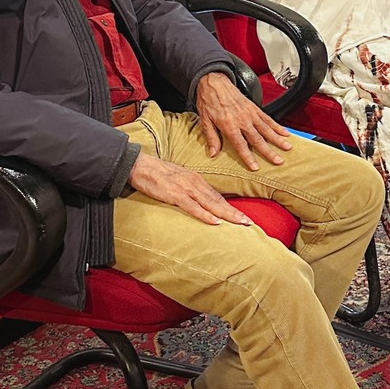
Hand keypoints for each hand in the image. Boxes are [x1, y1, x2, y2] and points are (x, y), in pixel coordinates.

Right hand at [128, 150, 253, 226]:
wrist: (139, 165)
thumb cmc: (157, 174)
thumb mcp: (178, 180)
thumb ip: (189, 190)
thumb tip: (199, 202)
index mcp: (196, 181)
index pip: (218, 197)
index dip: (232, 208)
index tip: (243, 218)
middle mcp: (195, 184)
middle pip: (219, 201)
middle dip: (235, 213)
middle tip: (249, 223)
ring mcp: (186, 189)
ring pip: (211, 204)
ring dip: (227, 214)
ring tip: (240, 223)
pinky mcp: (175, 194)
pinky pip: (193, 207)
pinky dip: (205, 215)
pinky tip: (216, 222)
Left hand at [194, 71, 291, 169]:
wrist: (214, 82)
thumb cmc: (209, 101)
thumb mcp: (205, 121)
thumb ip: (211, 138)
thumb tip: (213, 154)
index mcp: (229, 125)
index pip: (241, 145)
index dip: (248, 157)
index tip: (255, 167)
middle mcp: (242, 120)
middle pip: (258, 139)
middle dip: (269, 151)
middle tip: (278, 161)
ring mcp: (250, 114)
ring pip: (267, 129)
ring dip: (278, 139)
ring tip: (287, 147)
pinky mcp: (254, 108)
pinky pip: (268, 119)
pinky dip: (277, 126)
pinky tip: (285, 132)